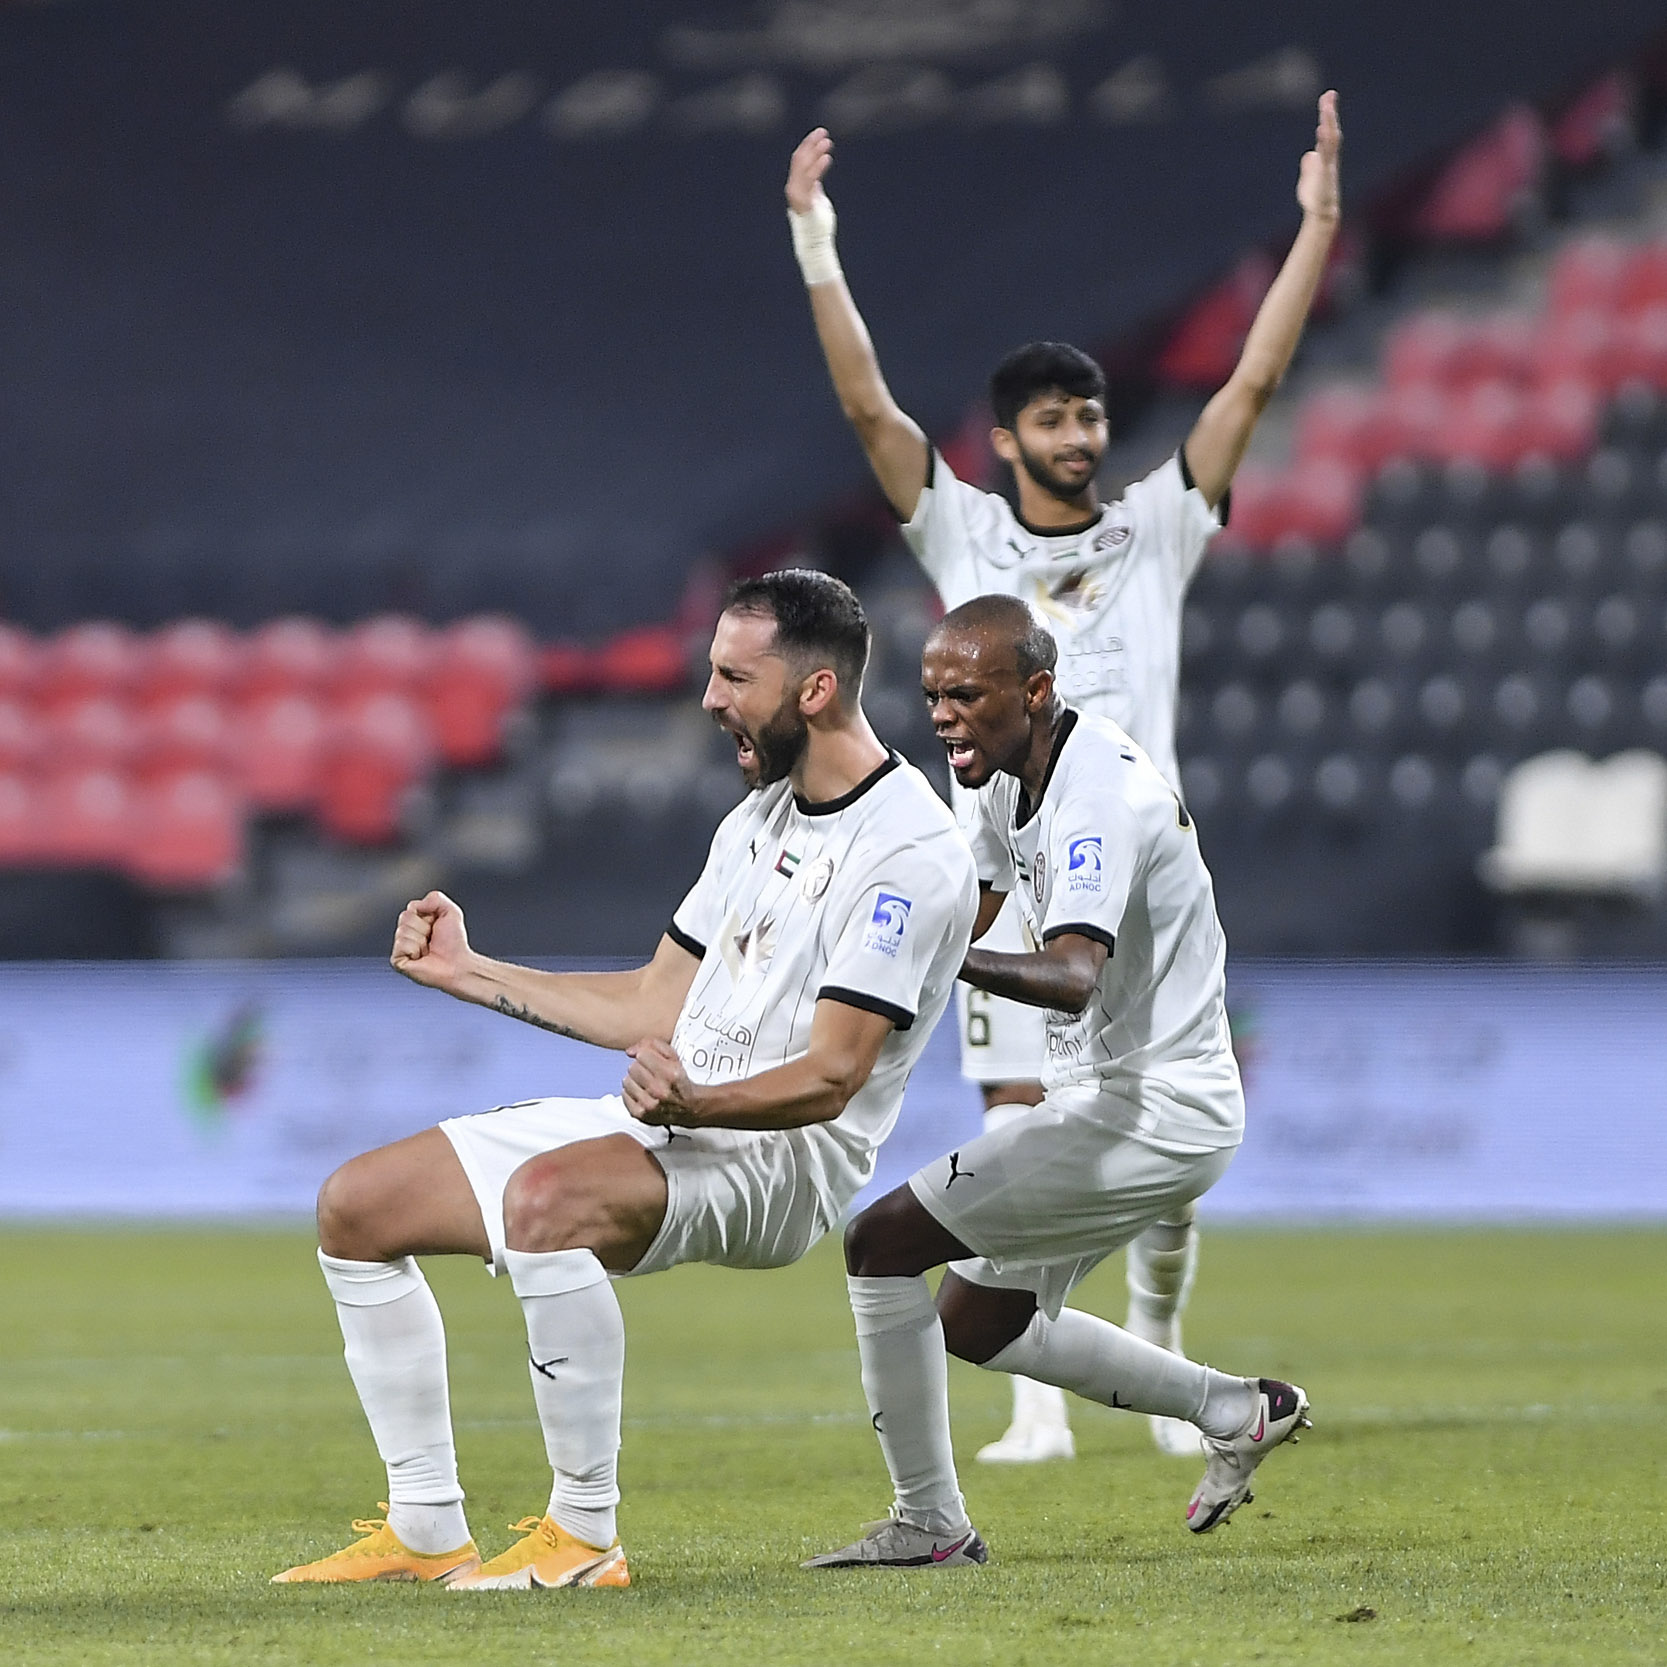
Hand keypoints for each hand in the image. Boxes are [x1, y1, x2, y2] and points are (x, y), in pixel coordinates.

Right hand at [390, 889, 474, 990]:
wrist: (457, 965)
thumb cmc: (454, 942)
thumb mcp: (451, 912)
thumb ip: (435, 898)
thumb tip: (414, 905)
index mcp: (416, 921)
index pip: (412, 907)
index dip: (428, 915)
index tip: (437, 926)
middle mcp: (406, 933)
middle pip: (405, 917)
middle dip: (423, 927)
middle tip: (432, 939)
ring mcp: (400, 947)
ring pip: (402, 931)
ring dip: (421, 940)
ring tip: (428, 950)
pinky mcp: (397, 960)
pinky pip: (401, 945)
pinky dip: (414, 950)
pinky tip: (421, 958)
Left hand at [622, 1038, 702, 1127]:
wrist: (688, 1107)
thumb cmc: (679, 1082)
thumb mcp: (674, 1058)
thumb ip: (653, 1045)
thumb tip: (630, 1051)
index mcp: (670, 1074)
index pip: (642, 1055)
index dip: (647, 1057)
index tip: (652, 1062)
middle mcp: (659, 1090)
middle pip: (632, 1067)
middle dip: (640, 1068)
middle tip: (650, 1074)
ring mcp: (648, 1104)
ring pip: (626, 1081)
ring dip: (635, 1081)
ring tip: (646, 1085)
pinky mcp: (640, 1114)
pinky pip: (624, 1094)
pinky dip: (631, 1093)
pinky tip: (642, 1094)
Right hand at [786, 126, 833, 215]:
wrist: (815, 242)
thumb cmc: (818, 222)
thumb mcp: (816, 198)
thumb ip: (814, 186)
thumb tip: (815, 178)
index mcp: (795, 185)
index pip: (800, 159)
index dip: (809, 145)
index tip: (820, 134)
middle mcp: (793, 187)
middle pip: (800, 159)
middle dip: (811, 144)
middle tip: (823, 132)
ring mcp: (797, 194)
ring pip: (804, 167)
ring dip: (815, 152)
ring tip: (827, 142)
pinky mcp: (804, 201)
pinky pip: (810, 180)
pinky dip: (818, 167)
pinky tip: (827, 158)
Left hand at [1296, 89, 1340, 224]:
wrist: (1321, 213)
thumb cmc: (1316, 197)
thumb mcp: (1309, 177)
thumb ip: (1309, 165)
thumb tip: (1309, 155)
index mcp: (1325, 156)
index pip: (1327, 131)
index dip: (1327, 115)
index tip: (1327, 97)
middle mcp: (1329, 157)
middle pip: (1331, 130)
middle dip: (1329, 113)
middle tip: (1329, 95)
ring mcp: (1328, 164)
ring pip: (1330, 140)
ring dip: (1328, 123)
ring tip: (1326, 108)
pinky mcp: (1325, 173)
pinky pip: (1325, 154)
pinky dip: (1324, 141)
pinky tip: (1321, 129)